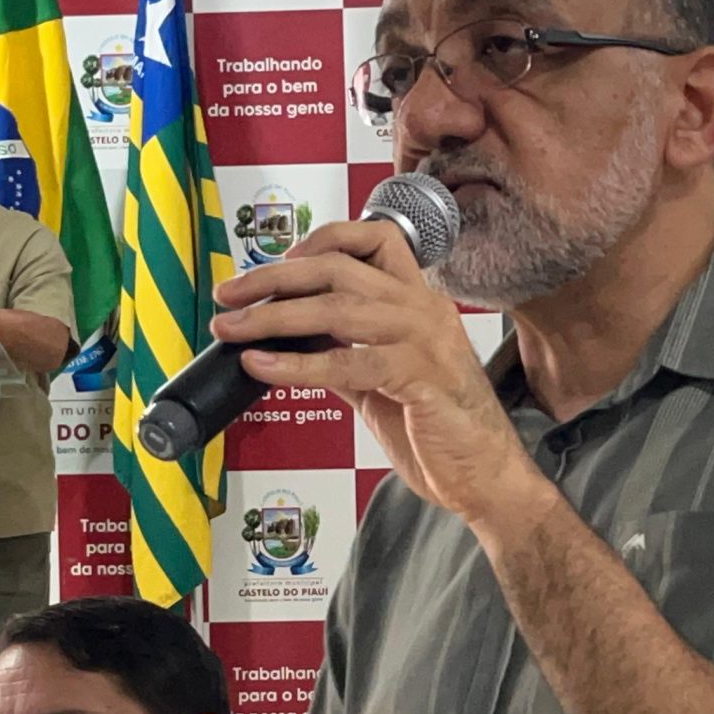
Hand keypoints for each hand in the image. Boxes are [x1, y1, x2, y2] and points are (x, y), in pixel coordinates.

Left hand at [210, 219, 536, 523]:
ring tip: (234, 329)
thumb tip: (288, 342)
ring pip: (337, 308)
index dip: (319, 240)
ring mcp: (424, 340)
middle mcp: (422, 309)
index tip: (276, 264)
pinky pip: (348, 363)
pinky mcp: (420, 379)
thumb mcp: (381, 382)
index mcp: (417, 301)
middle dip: (273, 278)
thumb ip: (343, 354)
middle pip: (337, 268)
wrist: (484, 475)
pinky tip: (264, 366)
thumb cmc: (440, 430)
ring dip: (274, 317)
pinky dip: (297, 365)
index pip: (373, 238)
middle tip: (229, 295)